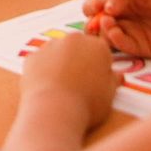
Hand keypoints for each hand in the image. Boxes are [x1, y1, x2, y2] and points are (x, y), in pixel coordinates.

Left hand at [7, 34, 116, 150]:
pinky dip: (43, 71)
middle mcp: (73, 39)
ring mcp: (50, 45)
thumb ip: (113, 80)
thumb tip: (118, 75)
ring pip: (58, 52)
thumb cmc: (87, 104)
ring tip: (62, 88)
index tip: (96, 81)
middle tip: (79, 84)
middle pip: (78, 47)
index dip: (100, 67)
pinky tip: (47, 88)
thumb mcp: (109, 94)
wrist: (54, 110)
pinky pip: (40, 62)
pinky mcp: (32, 56)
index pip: (101, 50)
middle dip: (79, 60)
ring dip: (60, 64)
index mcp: (97, 46)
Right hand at [82, 0, 150, 56]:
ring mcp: (132, 33)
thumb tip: (105, 7)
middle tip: (96, 22)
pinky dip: (115, 41)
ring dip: (102, 32)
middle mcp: (125, 16)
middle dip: (92, 22)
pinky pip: (122, 47)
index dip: (92, 7)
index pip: (99, 4)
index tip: (94, 8)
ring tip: (109, 25)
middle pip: (98, 22)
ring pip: (107, 37)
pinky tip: (117, 34)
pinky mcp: (140, 49)